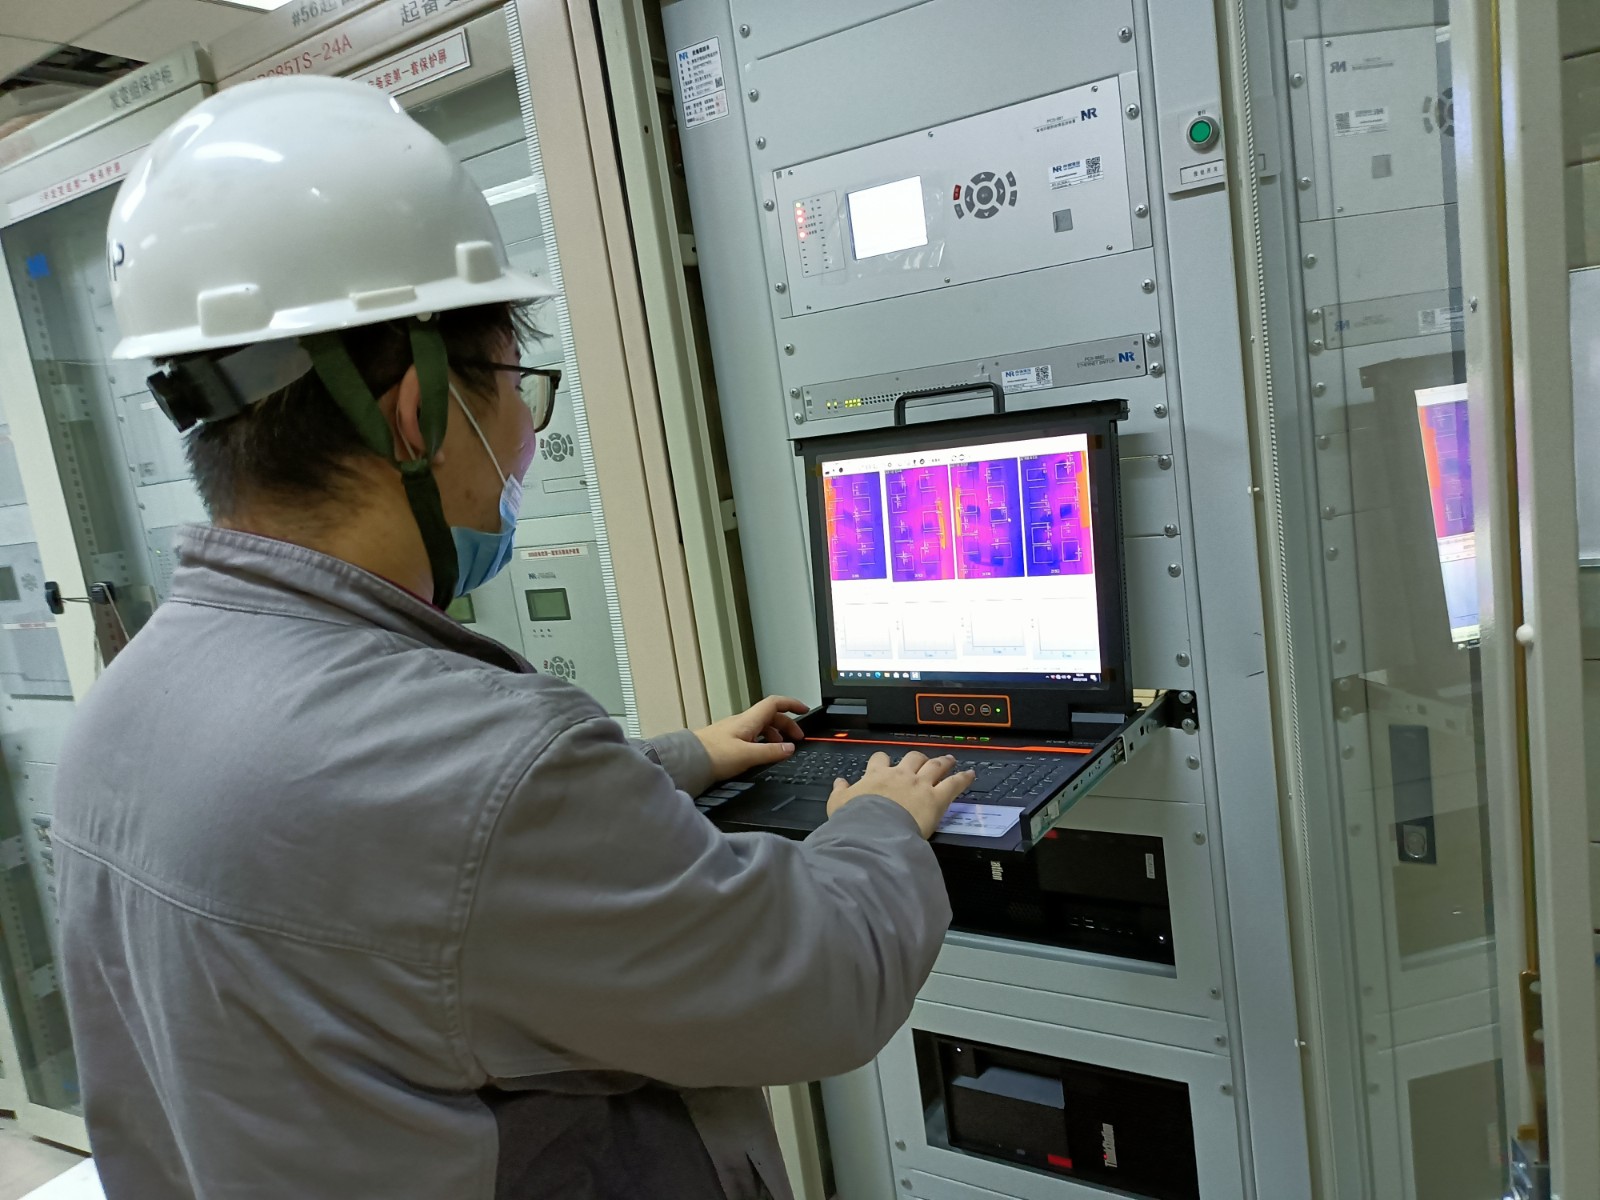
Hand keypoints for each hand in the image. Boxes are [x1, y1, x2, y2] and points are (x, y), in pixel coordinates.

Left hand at [693, 695, 808, 781]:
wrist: (688, 761)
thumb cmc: (713, 755)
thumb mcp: (748, 755)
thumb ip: (770, 751)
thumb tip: (790, 748)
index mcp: (748, 720)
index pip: (775, 703)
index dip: (791, 704)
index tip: (804, 709)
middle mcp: (742, 722)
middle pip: (770, 715)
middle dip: (787, 724)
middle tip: (796, 738)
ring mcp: (734, 730)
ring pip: (760, 726)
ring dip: (774, 734)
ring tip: (781, 748)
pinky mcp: (728, 741)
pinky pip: (751, 735)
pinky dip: (762, 741)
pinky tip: (762, 753)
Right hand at [827, 751, 974, 838]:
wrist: (873, 831)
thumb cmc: (856, 821)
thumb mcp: (839, 805)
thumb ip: (840, 792)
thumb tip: (839, 783)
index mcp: (876, 776)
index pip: (880, 760)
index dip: (884, 760)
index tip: (885, 762)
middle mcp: (900, 775)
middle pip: (912, 758)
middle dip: (918, 758)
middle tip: (923, 760)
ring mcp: (920, 784)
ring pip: (934, 766)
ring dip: (943, 762)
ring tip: (949, 760)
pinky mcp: (936, 798)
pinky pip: (953, 784)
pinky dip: (963, 778)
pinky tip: (970, 775)